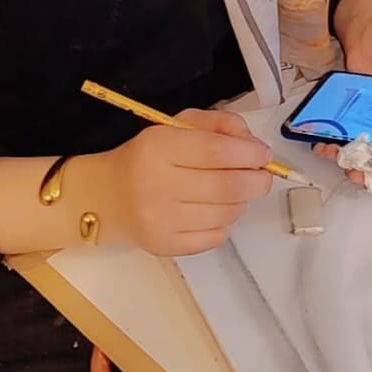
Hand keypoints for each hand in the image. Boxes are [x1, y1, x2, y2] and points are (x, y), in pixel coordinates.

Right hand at [99, 109, 273, 256]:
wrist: (108, 196)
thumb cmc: (150, 155)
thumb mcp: (179, 124)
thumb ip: (220, 124)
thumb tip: (254, 145)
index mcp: (158, 147)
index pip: (216, 151)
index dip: (249, 153)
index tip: (263, 154)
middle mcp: (156, 185)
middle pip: (226, 187)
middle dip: (257, 180)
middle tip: (263, 175)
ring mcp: (160, 220)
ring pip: (226, 214)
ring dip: (242, 201)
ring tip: (235, 191)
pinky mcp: (165, 246)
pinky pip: (215, 237)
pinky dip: (226, 222)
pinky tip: (215, 210)